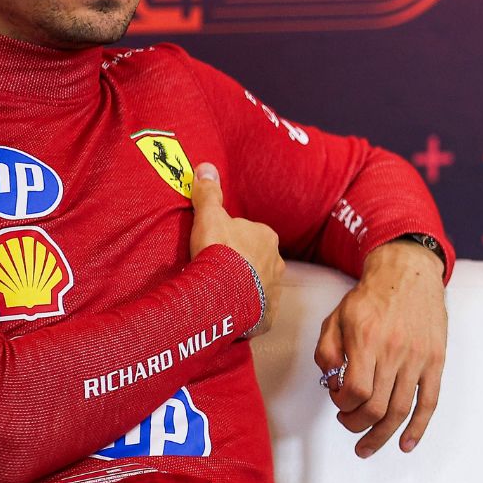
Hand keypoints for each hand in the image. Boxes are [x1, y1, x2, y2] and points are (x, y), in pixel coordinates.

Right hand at [189, 162, 282, 337]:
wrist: (223, 296)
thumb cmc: (218, 252)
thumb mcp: (209, 217)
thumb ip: (208, 194)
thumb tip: (206, 167)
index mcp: (266, 237)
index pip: (249, 234)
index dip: (231, 240)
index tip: (216, 248)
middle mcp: (277, 262)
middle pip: (256, 259)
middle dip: (240, 264)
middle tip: (216, 270)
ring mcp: (274, 290)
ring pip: (258, 285)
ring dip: (244, 287)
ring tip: (220, 293)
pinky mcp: (268, 315)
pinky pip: (257, 310)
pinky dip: (246, 310)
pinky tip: (229, 312)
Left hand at [315, 240, 447, 456]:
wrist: (409, 275)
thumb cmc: (370, 298)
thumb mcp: (336, 317)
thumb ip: (326, 350)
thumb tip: (332, 384)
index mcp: (367, 340)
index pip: (354, 390)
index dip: (342, 404)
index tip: (338, 400)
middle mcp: (394, 351)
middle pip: (376, 407)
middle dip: (356, 425)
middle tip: (347, 423)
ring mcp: (418, 359)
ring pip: (400, 410)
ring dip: (381, 436)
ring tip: (367, 447)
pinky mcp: (435, 362)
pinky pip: (429, 402)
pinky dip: (418, 428)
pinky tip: (406, 445)